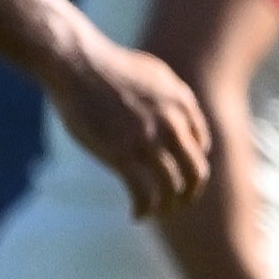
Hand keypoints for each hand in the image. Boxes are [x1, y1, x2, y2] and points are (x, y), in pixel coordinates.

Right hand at [49, 28, 215, 217]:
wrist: (78, 63)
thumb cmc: (107, 66)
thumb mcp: (153, 73)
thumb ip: (170, 95)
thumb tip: (178, 114)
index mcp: (182, 103)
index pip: (201, 145)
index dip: (191, 164)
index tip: (178, 175)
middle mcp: (173, 124)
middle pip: (195, 171)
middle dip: (190, 193)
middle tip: (178, 204)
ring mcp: (149, 140)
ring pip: (172, 187)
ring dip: (167, 207)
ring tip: (157, 214)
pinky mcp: (123, 155)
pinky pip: (144, 194)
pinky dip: (144, 210)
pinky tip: (137, 215)